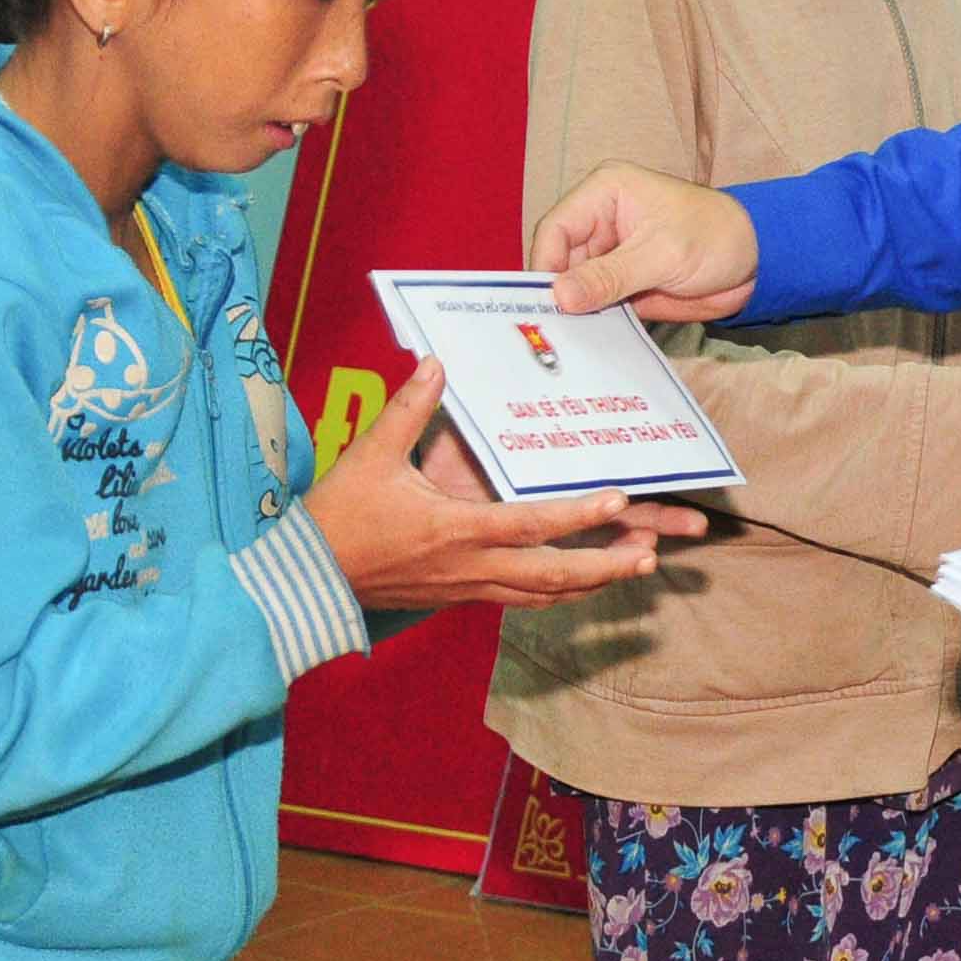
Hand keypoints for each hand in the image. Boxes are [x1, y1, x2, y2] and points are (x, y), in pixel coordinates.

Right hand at [305, 359, 709, 609]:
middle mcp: (470, 567)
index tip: (620, 499)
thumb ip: (408, 407)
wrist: (308, 577)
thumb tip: (436, 361)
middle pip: (553, 576)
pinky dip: (558, 592)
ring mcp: (468, 587)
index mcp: (454, 531)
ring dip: (593, 583)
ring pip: (544, 595)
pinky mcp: (462, 596)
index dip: (578, 514)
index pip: (529, 525)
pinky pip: (522, 599)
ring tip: (636, 567)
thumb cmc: (340, 515)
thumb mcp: (372, 455)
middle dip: (606, 566)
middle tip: (652, 553)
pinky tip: (582, 583)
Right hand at [537, 163, 759, 322]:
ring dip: (572, 314)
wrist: (759, 261)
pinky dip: (591, 323)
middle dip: (554, 295)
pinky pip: (595, 304)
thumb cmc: (716, 236)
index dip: (544, 266)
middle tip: (549, 333)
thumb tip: (560, 296)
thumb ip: (610, 276)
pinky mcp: (622, 283)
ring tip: (562, 344)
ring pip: (573, 287)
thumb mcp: (662, 254)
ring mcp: (610, 255)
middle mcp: (600, 223)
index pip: (555, 229)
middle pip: (558, 261)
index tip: (542, 304)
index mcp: (604, 194)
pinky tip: (585, 344)